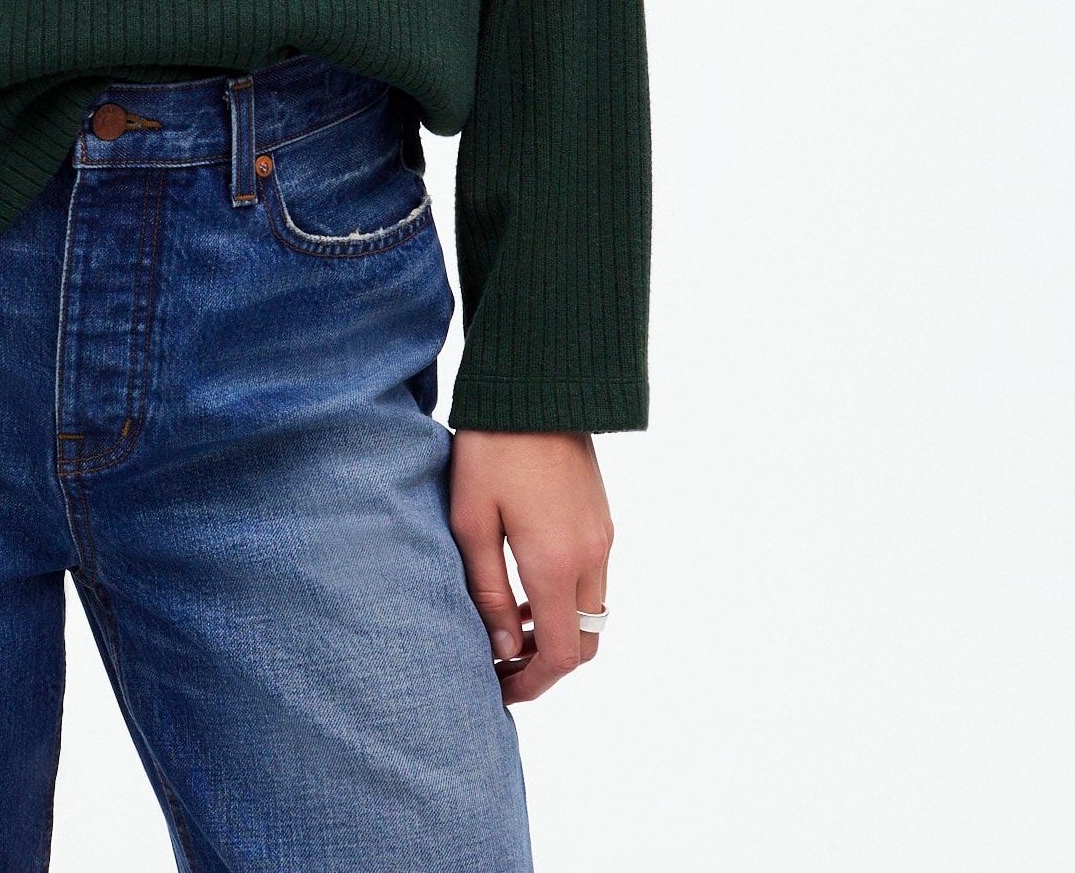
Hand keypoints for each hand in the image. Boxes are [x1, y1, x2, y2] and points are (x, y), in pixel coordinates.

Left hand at [448, 429, 612, 704]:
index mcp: (558, 563)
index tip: (499, 688)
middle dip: (546, 664)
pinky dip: (565, 599)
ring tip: (506, 627)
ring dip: (555, 631)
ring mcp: (602, 536)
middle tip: (502, 664)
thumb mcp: (472, 519)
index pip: (559, 654)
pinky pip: (593, 580)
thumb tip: (502, 647)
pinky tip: (526, 585)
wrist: (537, 385)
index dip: (532, 683)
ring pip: (591, 613)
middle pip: (583, 642)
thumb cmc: (492, 448)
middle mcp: (592, 557)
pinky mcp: (602, 518)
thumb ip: (488, 590)